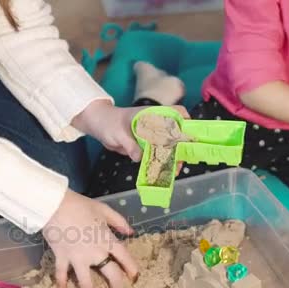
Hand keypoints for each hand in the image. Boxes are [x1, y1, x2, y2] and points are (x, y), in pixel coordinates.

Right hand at [42, 190, 138, 287]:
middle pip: (111, 274)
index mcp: (107, 240)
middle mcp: (95, 253)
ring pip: (86, 281)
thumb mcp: (103, 210)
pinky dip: (61, 282)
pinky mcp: (62, 258)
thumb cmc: (80, 206)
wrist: (55, 206)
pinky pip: (62, 273)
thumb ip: (118, 221)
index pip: (124, 257)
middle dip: (117, 285)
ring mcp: (78, 258)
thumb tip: (130, 232)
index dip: (131, 268)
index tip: (134, 276)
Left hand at [72, 100, 189, 162]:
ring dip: (173, 157)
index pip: (176, 113)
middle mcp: (155, 124)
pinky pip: (157, 154)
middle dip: (182, 147)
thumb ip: (129, 144)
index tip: (190, 135)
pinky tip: (164, 172)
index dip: (186, 122)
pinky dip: (162, 163)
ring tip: (174, 170)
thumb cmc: (109, 122)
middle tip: (181, 161)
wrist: (98, 125)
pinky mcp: (145, 146)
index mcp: (152, 115)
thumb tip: (139, 157)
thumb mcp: (118, 133)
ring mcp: (151, 136)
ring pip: (168, 146)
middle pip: (176, 133)